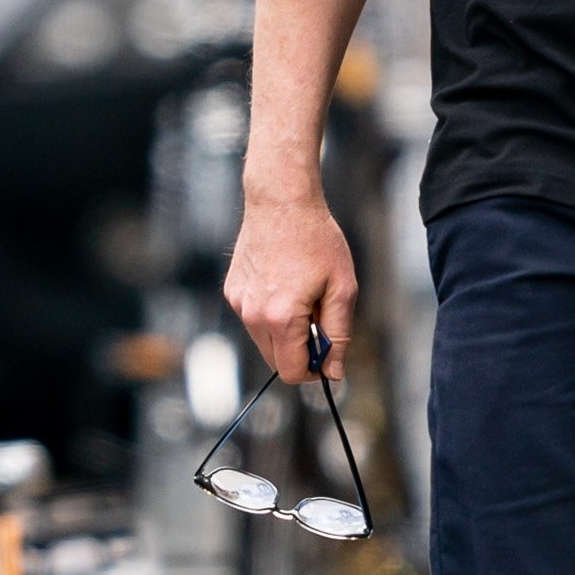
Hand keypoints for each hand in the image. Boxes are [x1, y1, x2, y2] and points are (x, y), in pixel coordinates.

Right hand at [225, 191, 356, 382]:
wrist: (282, 202)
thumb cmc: (317, 241)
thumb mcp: (342, 288)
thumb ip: (339, 335)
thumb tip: (333, 372)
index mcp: (281, 318)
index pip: (292, 372)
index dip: (314, 371)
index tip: (327, 354)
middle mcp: (253, 315)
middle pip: (276, 361)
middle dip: (300, 352)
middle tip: (320, 320)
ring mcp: (238, 303)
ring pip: (263, 341)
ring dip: (285, 332)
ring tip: (303, 296)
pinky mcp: (232, 290)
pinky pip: (253, 318)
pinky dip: (270, 313)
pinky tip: (284, 283)